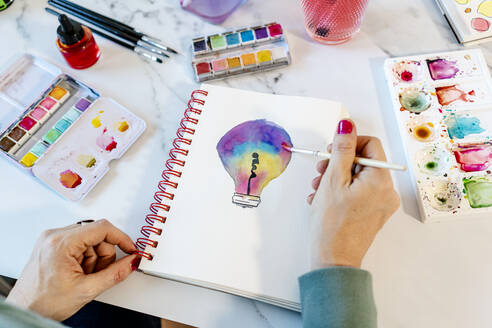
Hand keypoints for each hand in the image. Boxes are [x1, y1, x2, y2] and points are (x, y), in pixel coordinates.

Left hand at [6, 219, 139, 320]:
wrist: (24, 310)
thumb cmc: (43, 303)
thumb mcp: (86, 290)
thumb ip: (115, 274)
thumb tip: (132, 261)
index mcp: (60, 243)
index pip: (101, 228)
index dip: (121, 238)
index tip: (130, 248)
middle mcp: (54, 236)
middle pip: (97, 235)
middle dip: (103, 256)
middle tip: (96, 274)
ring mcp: (52, 239)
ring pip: (90, 240)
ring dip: (94, 259)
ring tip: (83, 276)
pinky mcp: (52, 244)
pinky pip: (80, 244)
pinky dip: (85, 258)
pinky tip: (78, 272)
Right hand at [307, 119, 399, 268]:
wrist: (334, 260)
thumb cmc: (332, 224)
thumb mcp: (332, 179)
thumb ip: (341, 150)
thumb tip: (347, 125)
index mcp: (381, 180)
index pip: (371, 144)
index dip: (349, 143)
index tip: (331, 151)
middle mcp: (387, 191)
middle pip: (364, 162)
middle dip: (338, 163)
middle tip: (319, 171)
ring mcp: (381, 204)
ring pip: (358, 177)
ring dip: (335, 177)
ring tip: (317, 189)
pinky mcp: (373, 213)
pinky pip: (359, 192)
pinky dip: (341, 191)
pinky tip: (323, 199)